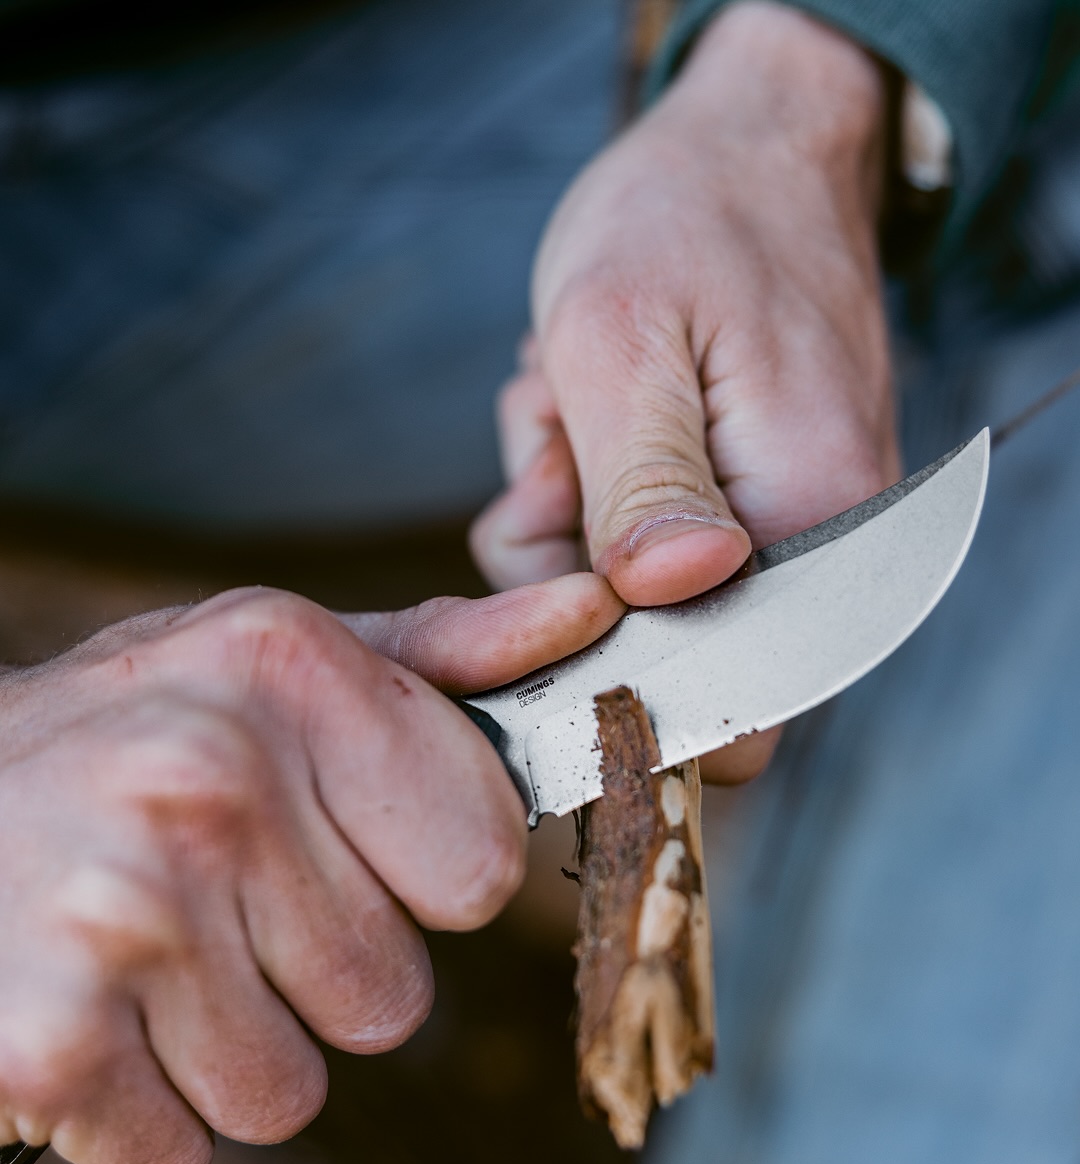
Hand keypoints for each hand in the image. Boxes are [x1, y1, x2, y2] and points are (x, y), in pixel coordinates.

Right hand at [0, 574, 621, 1163]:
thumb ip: (444, 654)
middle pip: (394, 995)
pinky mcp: (48, 1044)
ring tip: (152, 954)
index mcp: (290, 670)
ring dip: (230, 1049)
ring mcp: (127, 910)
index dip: (418, 878)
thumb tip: (593, 615)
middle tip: (216, 900)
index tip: (340, 846)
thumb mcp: (274, 660)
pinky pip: (182, 1152)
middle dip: (317, 971)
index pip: (483, 865)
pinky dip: (142, 1115)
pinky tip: (94, 1012)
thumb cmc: (131, 732)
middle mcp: (212, 778)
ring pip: (291, 1091)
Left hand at [471, 0, 899, 780]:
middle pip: (660, 660)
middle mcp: (816, 549)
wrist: (746, 151)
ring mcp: (779, 533)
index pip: (730, 712)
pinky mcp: (741, 511)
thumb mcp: (621, 337)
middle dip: (571, 570)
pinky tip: (589, 414)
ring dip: (569, 518)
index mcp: (814, 521)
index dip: (612, 674)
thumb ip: (642, 482)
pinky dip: (587, 497)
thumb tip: (667, 599)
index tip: (551, 562)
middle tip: (560, 449)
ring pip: (632, 609)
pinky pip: (636, 558)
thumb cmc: (687, 218)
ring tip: (576, 409)